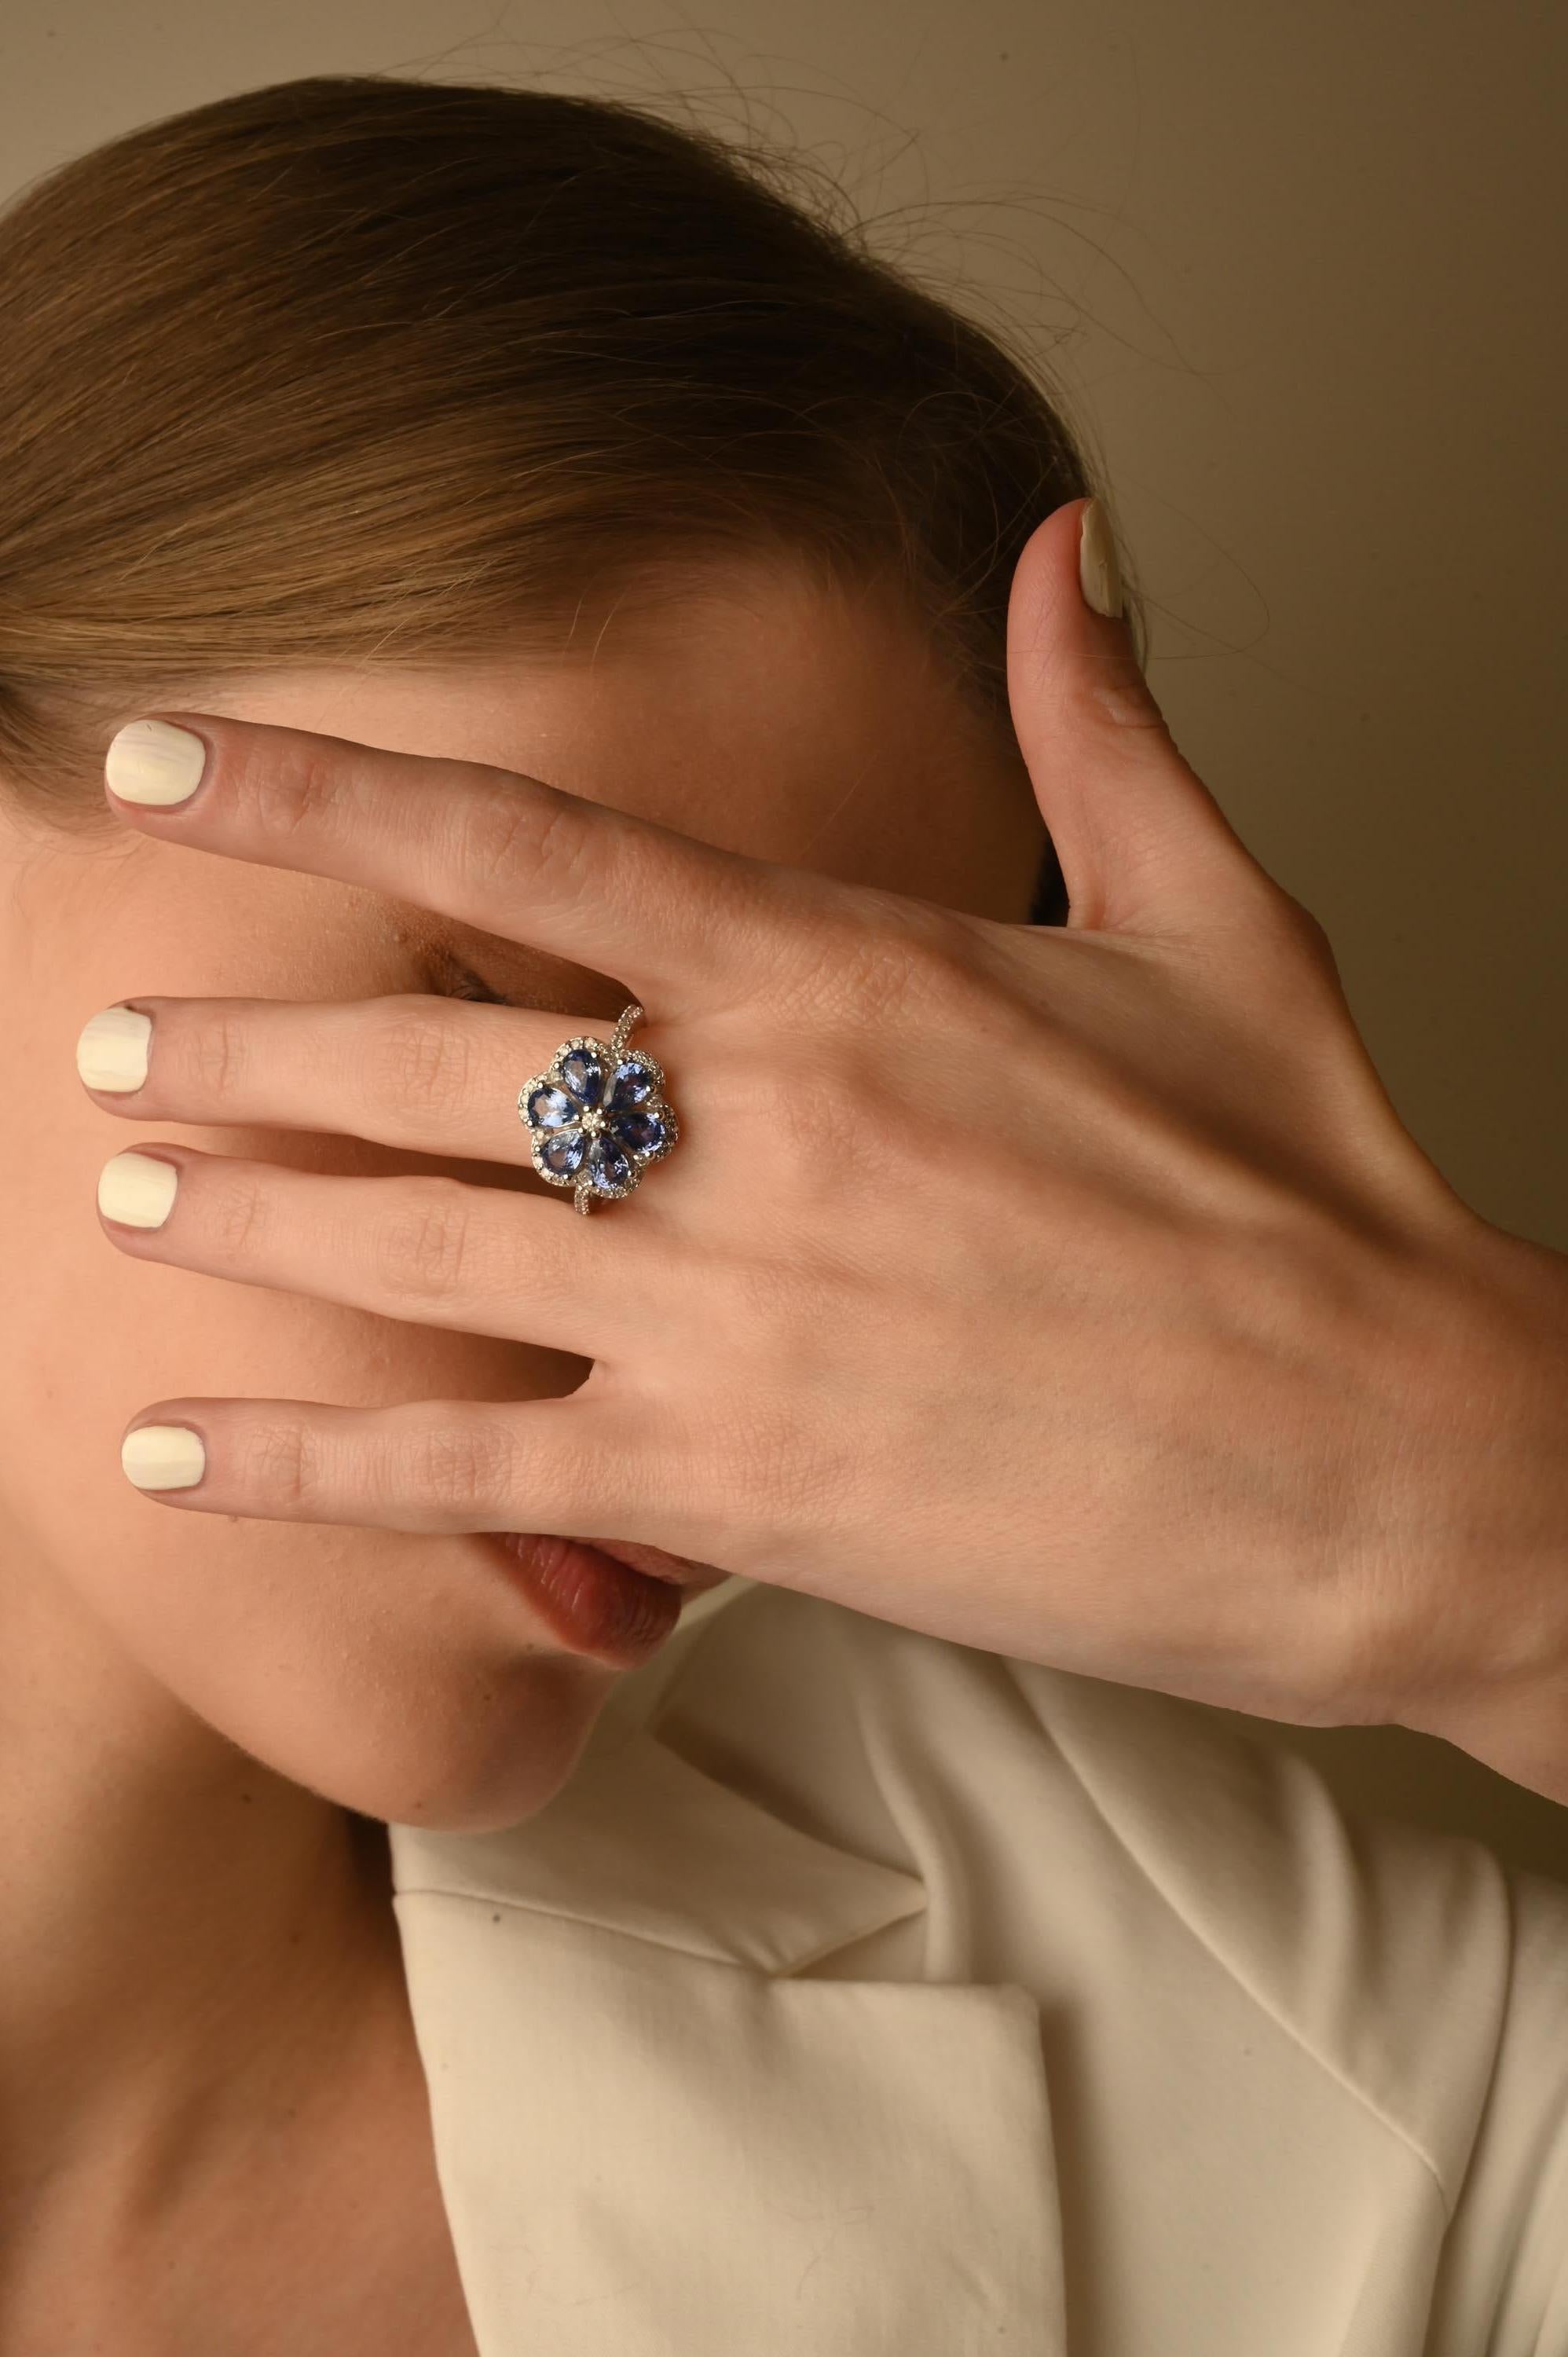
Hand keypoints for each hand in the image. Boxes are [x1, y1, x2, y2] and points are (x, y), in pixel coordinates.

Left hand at [81, 499, 1567, 1796]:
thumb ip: (1102, 723)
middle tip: (116, 1052)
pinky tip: (179, 1452)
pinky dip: (303, 1465)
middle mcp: (760, 1124)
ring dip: (239, 1220)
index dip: (313, 796)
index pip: (521, 850)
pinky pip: (462, 1470)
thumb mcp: (1219, 920)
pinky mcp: (738, 1490)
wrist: (1398, 1456)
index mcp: (850, 970)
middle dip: (240, 1052)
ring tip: (117, 1195)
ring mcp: (732, 1311)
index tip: (159, 759)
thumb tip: (1068, 547)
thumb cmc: (1318, 1195)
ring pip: (407, 1248)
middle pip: (417, 1063)